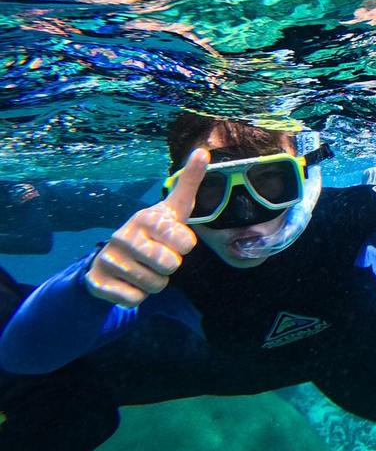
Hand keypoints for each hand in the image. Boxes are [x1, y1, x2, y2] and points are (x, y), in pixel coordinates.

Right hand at [85, 149, 208, 307]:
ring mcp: (108, 258)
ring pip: (153, 285)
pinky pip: (133, 300)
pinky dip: (136, 296)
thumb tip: (203, 150)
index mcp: (146, 217)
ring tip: (144, 269)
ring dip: (153, 283)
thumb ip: (188, 183)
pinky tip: (129, 282)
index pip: (185, 242)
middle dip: (169, 268)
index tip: (173, 240)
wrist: (111, 259)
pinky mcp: (97, 281)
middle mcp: (124, 235)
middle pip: (169, 266)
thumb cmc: (153, 232)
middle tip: (159, 258)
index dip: (184, 247)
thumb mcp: (173, 209)